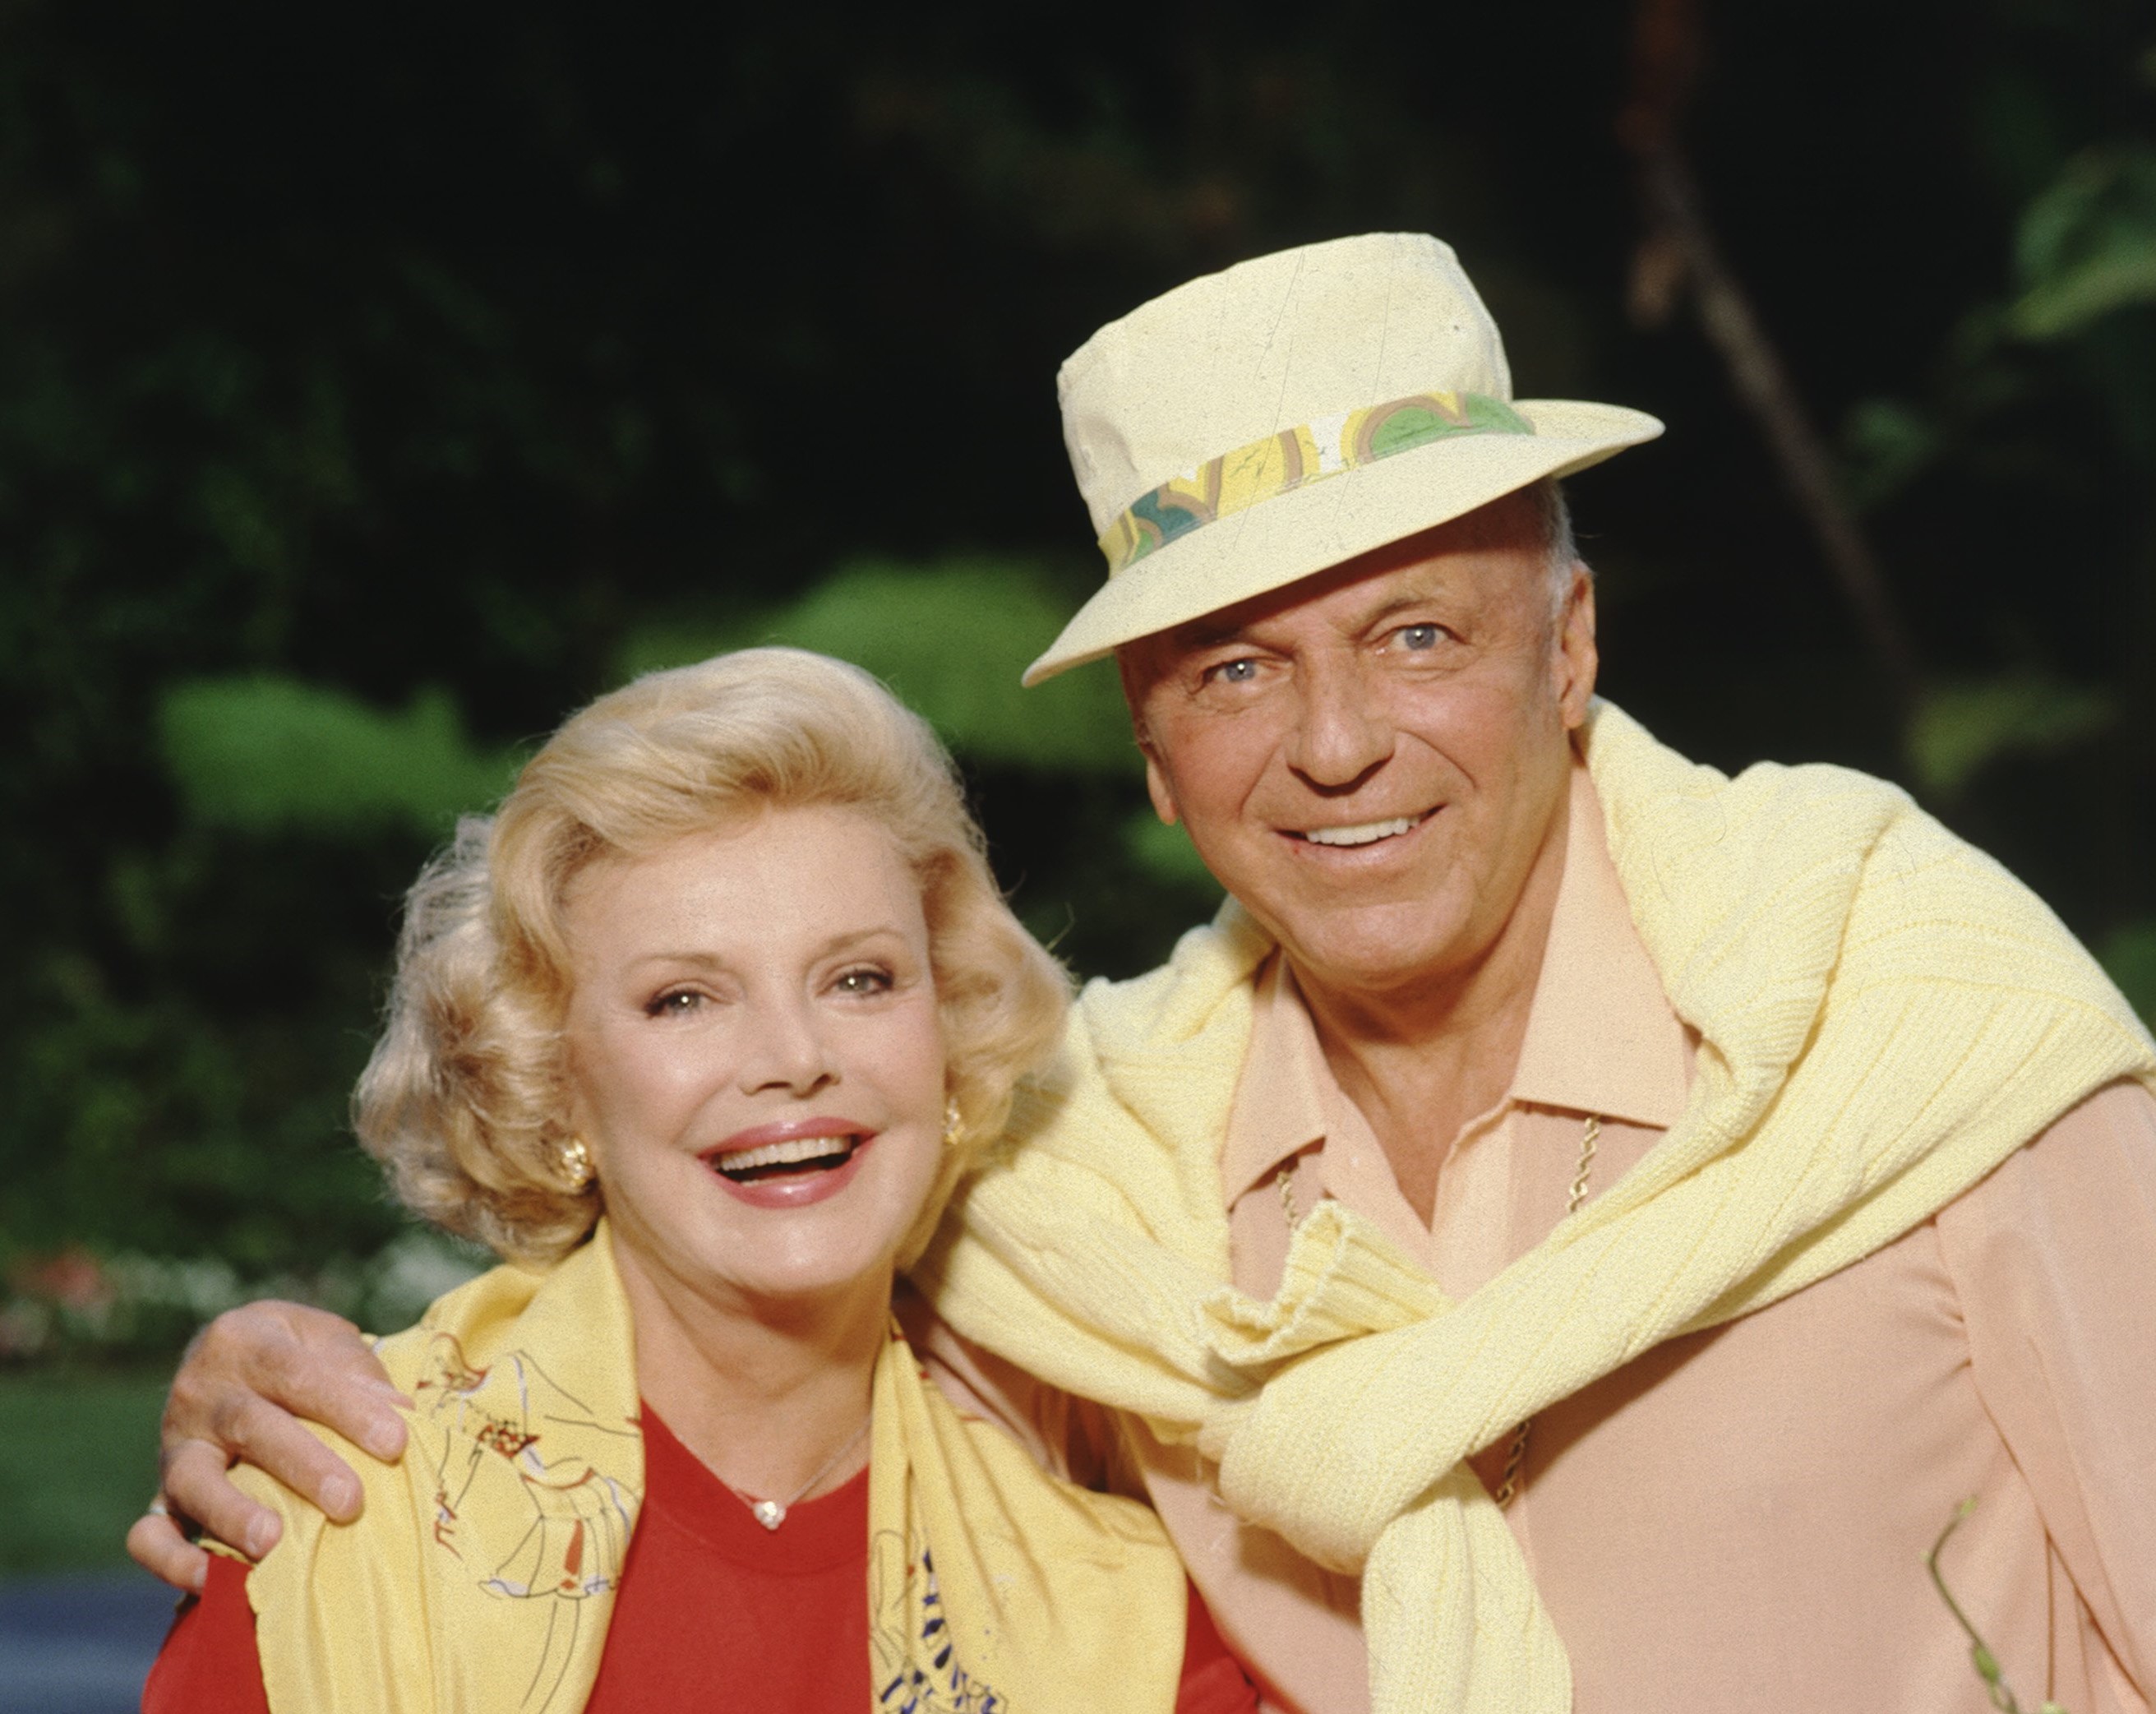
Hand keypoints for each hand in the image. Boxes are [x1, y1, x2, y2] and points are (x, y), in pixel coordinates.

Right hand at [126, 1301, 411, 1592]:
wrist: (229, 1359)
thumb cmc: (296, 1352)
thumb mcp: (325, 1340)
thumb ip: (357, 1373)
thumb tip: (398, 1413)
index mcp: (244, 1340)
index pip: (296, 1373)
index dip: (347, 1409)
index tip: (395, 1444)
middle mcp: (200, 1390)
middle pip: (251, 1425)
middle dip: (303, 1466)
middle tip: (350, 1503)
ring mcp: (174, 1444)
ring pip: (192, 1480)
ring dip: (231, 1515)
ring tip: (272, 1544)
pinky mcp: (160, 1495)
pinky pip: (149, 1534)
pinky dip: (174, 1560)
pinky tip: (214, 1580)